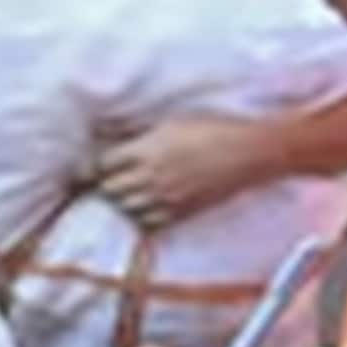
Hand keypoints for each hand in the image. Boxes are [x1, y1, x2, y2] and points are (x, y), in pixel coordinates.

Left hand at [93, 115, 267, 228]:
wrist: (251, 152)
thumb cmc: (213, 128)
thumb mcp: (170, 122)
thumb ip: (140, 134)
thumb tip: (112, 134)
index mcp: (146, 150)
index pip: (102, 164)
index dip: (96, 166)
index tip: (95, 166)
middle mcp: (151, 177)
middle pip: (109, 189)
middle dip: (105, 184)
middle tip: (107, 181)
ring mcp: (166, 197)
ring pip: (125, 209)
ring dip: (121, 202)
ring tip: (124, 195)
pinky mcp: (183, 212)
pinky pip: (149, 223)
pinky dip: (141, 218)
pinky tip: (144, 209)